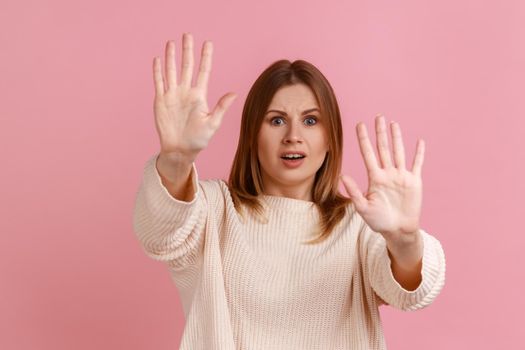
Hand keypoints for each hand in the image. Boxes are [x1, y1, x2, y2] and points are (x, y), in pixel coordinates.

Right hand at [152, 33, 236, 160]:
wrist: (180, 150)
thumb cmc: (198, 139)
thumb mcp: (212, 123)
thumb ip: (221, 107)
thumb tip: (233, 94)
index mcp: (199, 95)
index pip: (203, 71)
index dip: (206, 57)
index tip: (208, 43)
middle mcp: (186, 92)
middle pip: (187, 66)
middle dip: (187, 50)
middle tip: (188, 35)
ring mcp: (173, 95)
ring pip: (171, 71)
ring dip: (171, 57)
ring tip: (172, 42)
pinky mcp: (161, 101)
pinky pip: (159, 82)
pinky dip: (158, 71)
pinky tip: (158, 59)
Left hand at [340, 115, 424, 243]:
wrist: (398, 230)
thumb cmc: (379, 221)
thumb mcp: (363, 207)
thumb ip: (354, 192)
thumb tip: (342, 176)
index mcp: (375, 178)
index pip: (367, 153)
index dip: (363, 139)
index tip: (359, 125)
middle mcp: (387, 173)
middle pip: (383, 148)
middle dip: (380, 133)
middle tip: (378, 116)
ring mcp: (401, 176)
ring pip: (398, 152)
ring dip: (397, 138)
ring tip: (393, 123)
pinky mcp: (414, 181)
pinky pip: (417, 164)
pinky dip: (419, 153)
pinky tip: (419, 141)